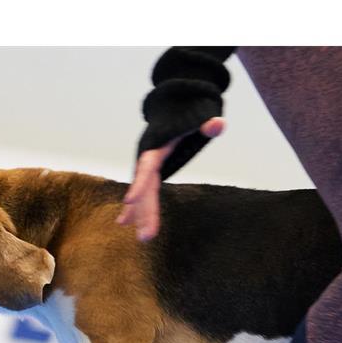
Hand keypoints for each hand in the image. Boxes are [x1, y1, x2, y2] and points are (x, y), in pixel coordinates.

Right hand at [116, 117, 225, 240]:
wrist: (174, 104)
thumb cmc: (188, 111)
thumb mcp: (199, 115)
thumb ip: (207, 122)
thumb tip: (217, 124)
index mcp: (156, 146)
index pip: (146, 167)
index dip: (138, 184)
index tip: (129, 201)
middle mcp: (147, 157)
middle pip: (145, 188)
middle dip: (144, 211)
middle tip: (146, 237)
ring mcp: (147, 165)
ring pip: (143, 193)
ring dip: (140, 214)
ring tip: (142, 238)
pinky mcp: (151, 170)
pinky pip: (143, 191)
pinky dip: (134, 207)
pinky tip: (125, 223)